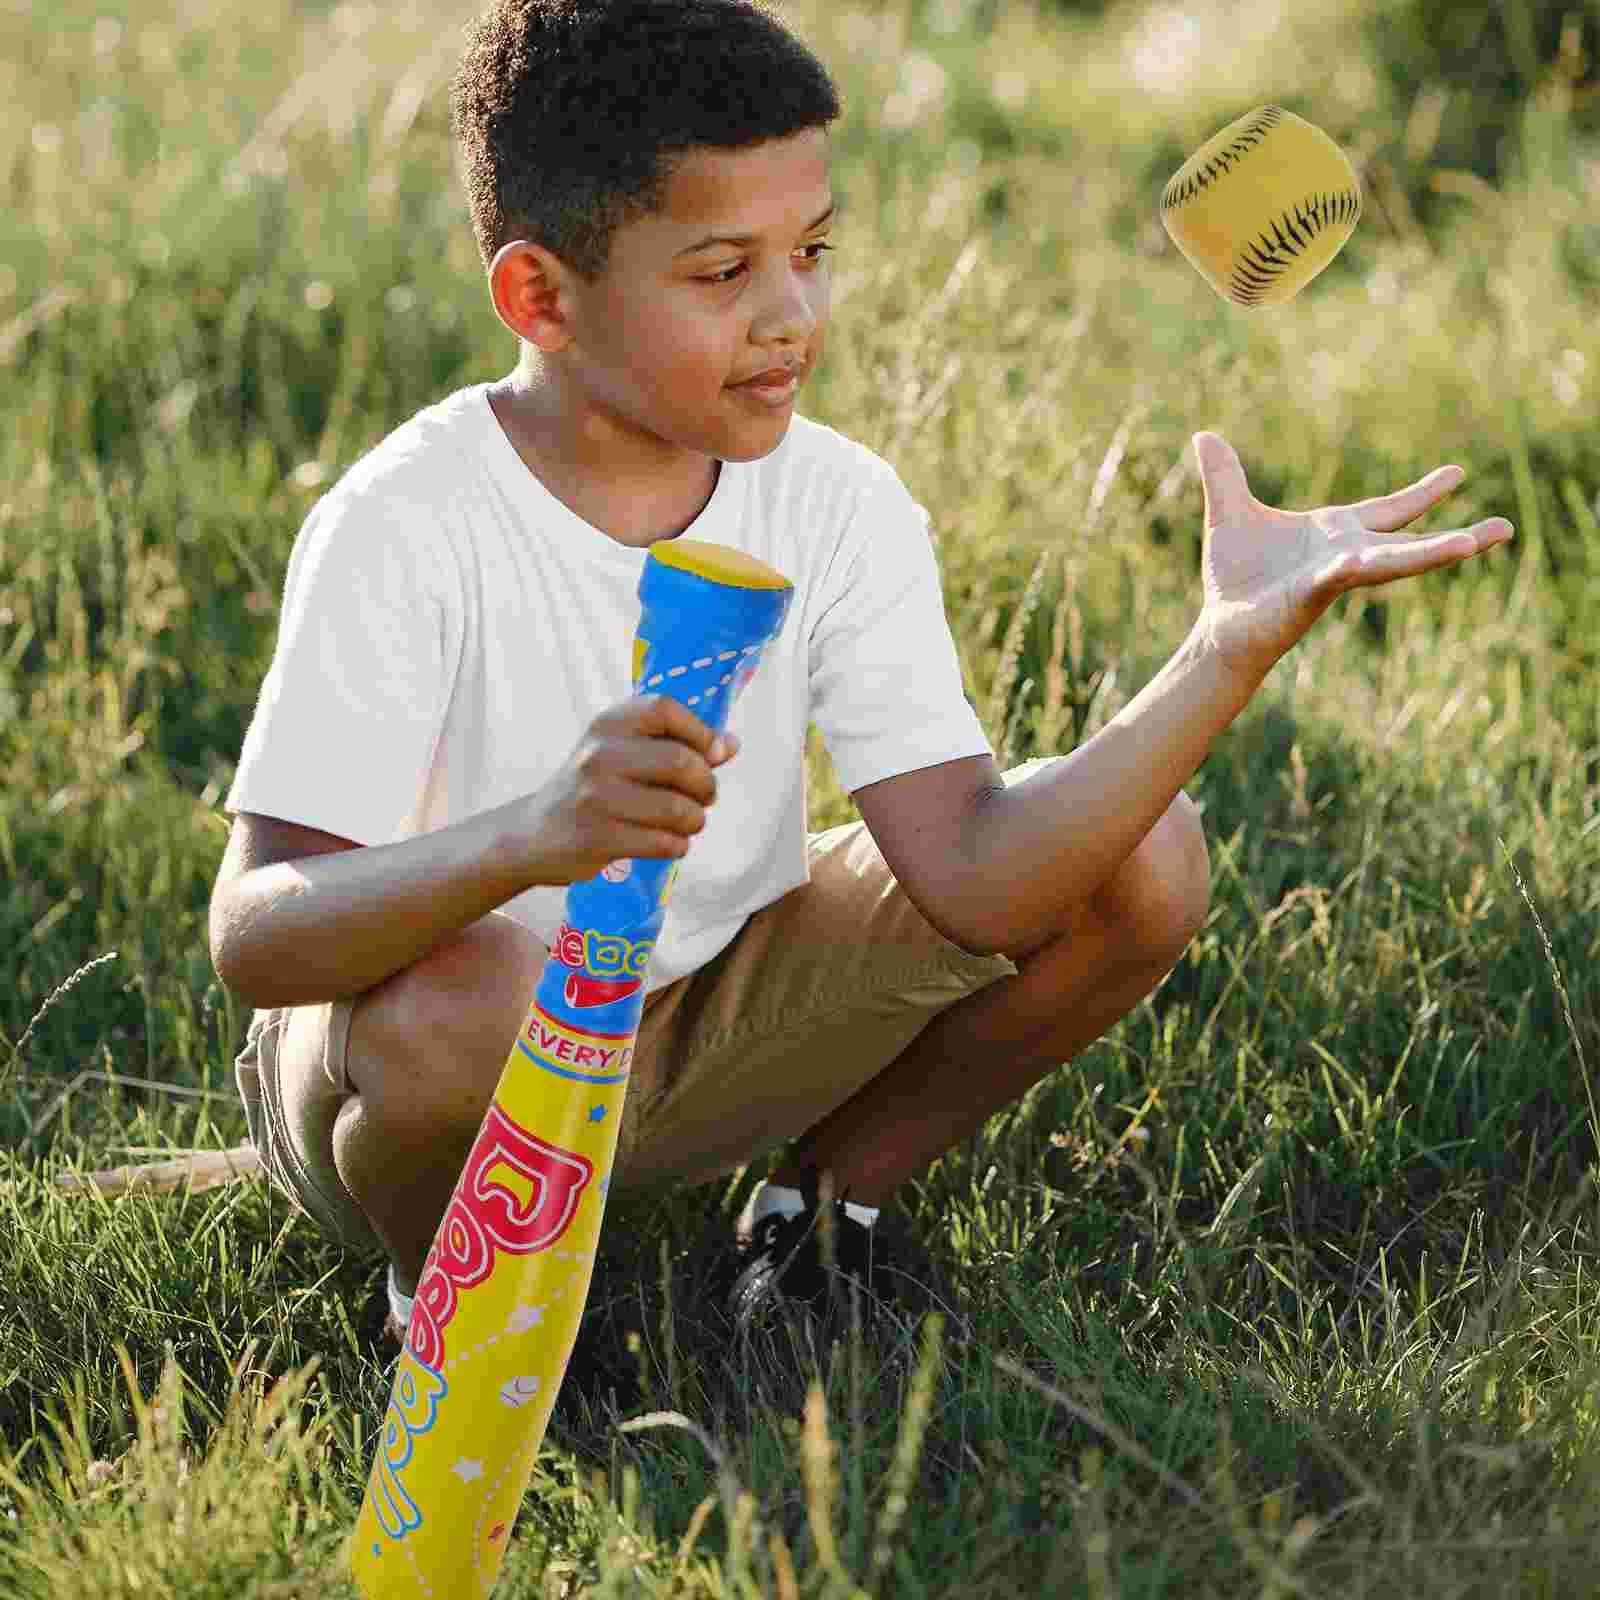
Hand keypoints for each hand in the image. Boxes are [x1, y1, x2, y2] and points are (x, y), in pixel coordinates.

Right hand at [525, 695, 737, 885]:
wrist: (534, 834)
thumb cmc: (592, 788)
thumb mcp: (622, 753)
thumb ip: (675, 744)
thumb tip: (730, 745)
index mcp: (608, 725)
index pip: (665, 709)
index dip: (701, 732)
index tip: (715, 754)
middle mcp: (599, 755)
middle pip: (682, 762)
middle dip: (706, 785)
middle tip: (705, 797)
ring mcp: (597, 798)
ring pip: (679, 809)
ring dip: (695, 821)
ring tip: (687, 823)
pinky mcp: (598, 838)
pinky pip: (665, 843)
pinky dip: (679, 845)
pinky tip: (670, 842)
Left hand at [1192, 432, 1514, 683]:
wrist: (1221, 627)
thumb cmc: (1233, 578)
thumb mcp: (1228, 513)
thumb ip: (1224, 476)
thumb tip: (1205, 435)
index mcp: (1336, 534)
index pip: (1389, 510)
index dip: (1423, 494)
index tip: (1459, 471)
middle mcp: (1346, 556)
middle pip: (1411, 542)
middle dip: (1457, 538)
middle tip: (1506, 529)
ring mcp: (1334, 577)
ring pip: (1392, 562)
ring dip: (1433, 553)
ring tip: (1473, 543)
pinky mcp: (1311, 594)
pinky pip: (1341, 576)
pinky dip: (1358, 564)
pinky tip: (1368, 556)